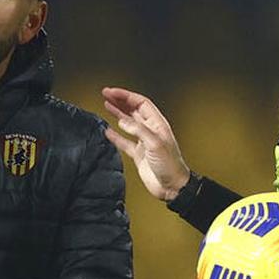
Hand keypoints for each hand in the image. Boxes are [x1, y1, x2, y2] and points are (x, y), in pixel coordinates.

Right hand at [100, 86, 190, 201]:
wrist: (172, 187)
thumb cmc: (170, 165)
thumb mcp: (155, 143)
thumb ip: (138, 130)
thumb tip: (122, 121)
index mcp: (157, 124)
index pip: (140, 103)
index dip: (126, 96)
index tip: (112, 92)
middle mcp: (150, 131)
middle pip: (133, 110)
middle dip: (120, 101)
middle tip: (106, 94)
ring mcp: (144, 142)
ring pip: (128, 123)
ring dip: (117, 113)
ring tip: (106, 105)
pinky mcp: (139, 154)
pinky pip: (124, 141)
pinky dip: (115, 136)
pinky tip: (108, 131)